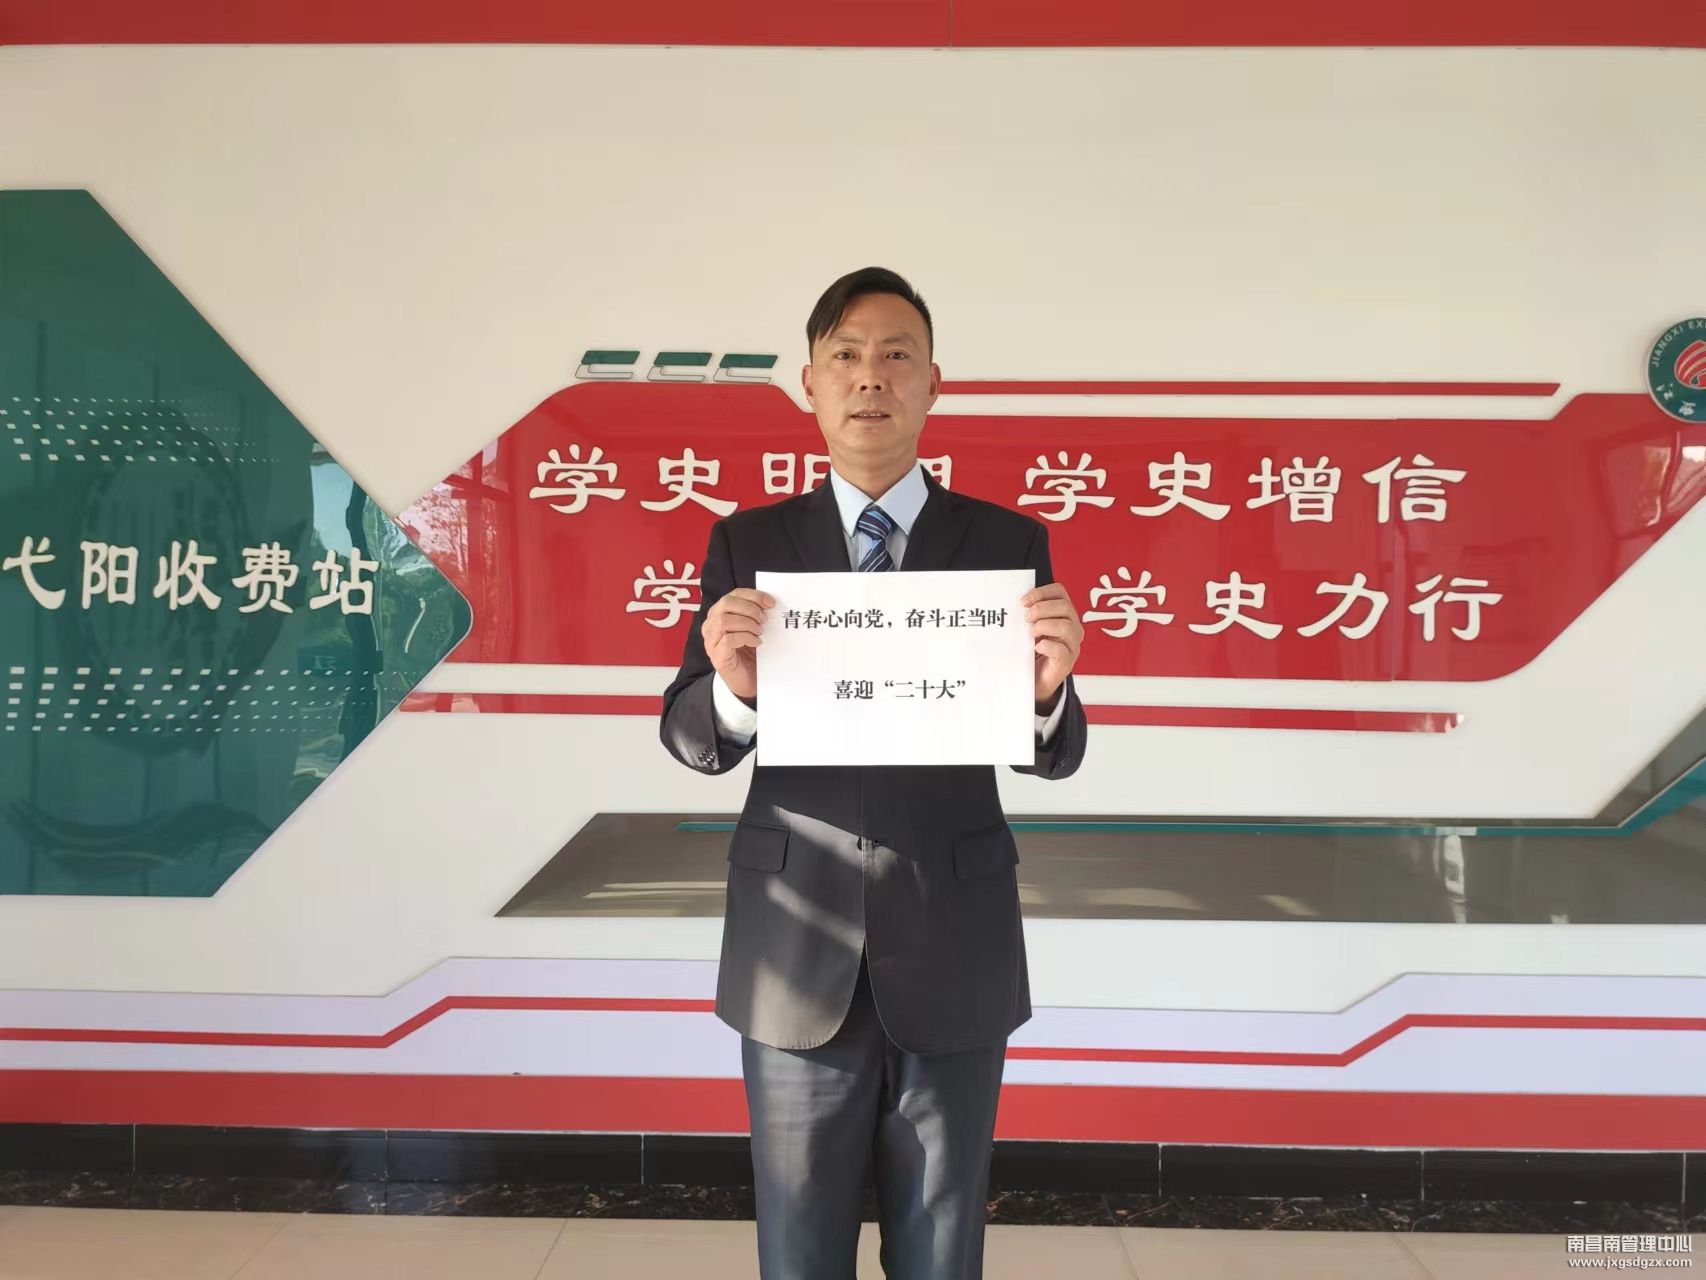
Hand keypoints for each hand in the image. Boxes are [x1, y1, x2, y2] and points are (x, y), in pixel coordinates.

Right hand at [703, 588, 774, 701]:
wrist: (747, 681)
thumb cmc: (750, 653)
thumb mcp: (754, 629)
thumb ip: (756, 614)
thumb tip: (770, 603)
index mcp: (720, 614)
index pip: (733, 595)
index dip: (753, 595)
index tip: (770, 602)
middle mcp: (711, 625)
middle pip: (726, 603)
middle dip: (749, 608)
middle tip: (764, 620)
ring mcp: (711, 641)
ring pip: (723, 620)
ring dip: (746, 624)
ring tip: (759, 632)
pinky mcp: (716, 655)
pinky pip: (728, 640)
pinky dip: (745, 638)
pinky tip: (756, 643)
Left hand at [1023, 583, 1082, 709]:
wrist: (1036, 681)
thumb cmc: (1034, 652)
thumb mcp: (1031, 629)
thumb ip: (1029, 615)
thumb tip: (1017, 604)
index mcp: (1064, 615)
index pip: (1060, 592)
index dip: (1042, 592)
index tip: (1024, 601)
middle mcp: (1072, 627)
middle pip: (1065, 607)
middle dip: (1042, 609)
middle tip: (1027, 618)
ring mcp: (1072, 645)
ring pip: (1066, 626)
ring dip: (1045, 626)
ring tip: (1032, 633)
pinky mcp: (1066, 662)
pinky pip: (1061, 650)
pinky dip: (1047, 646)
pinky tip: (1037, 647)